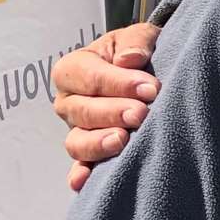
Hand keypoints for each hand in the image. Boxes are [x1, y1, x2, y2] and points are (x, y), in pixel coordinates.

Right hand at [54, 22, 162, 191]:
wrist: (146, 71)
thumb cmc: (138, 52)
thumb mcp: (139, 37)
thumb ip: (135, 42)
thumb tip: (130, 60)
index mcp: (74, 68)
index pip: (88, 76)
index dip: (118, 83)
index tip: (150, 89)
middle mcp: (69, 101)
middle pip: (82, 112)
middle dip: (112, 113)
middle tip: (141, 114)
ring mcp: (76, 129)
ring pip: (77, 142)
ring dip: (98, 144)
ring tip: (123, 141)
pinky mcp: (88, 153)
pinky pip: (80, 166)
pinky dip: (81, 175)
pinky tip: (85, 182)